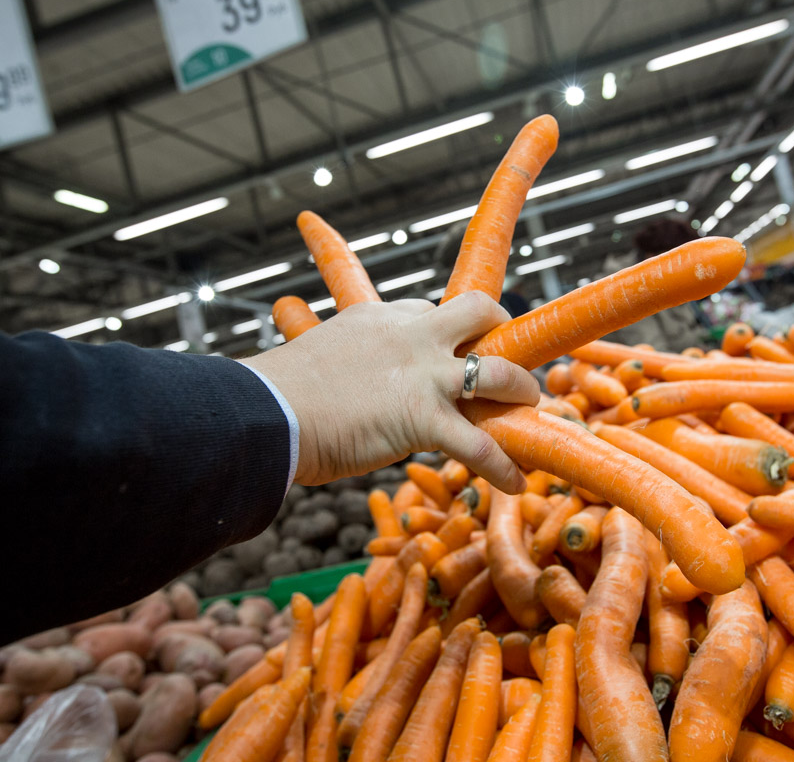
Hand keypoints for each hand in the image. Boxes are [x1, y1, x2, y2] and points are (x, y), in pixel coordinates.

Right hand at [245, 292, 538, 492]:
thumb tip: (350, 387)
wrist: (266, 413)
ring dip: (521, 390)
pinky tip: (513, 482)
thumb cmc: (280, 395)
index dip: (450, 333)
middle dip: (502, 329)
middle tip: (507, 359)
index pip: (432, 311)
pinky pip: (479, 445)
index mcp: (382, 318)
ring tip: (527, 407)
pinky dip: (501, 466)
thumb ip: (348, 362)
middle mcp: (412, 336)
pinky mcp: (424, 419)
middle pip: (480, 312)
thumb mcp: (321, 356)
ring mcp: (423, 375)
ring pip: (499, 371)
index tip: (455, 350)